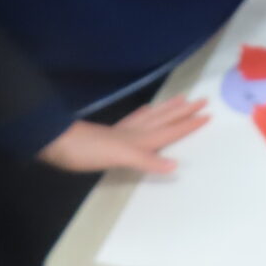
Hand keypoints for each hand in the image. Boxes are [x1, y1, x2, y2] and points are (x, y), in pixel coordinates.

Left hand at [39, 97, 208, 174]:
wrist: (56, 143)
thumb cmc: (88, 151)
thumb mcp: (119, 157)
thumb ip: (147, 161)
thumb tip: (176, 165)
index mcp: (140, 139)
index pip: (171, 130)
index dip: (189, 124)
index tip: (208, 114)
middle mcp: (135, 133)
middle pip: (164, 119)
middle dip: (183, 112)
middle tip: (201, 100)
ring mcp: (122, 132)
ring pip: (152, 117)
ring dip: (168, 109)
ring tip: (180, 99)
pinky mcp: (110, 134)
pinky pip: (134, 121)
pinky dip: (144, 115)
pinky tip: (145, 112)